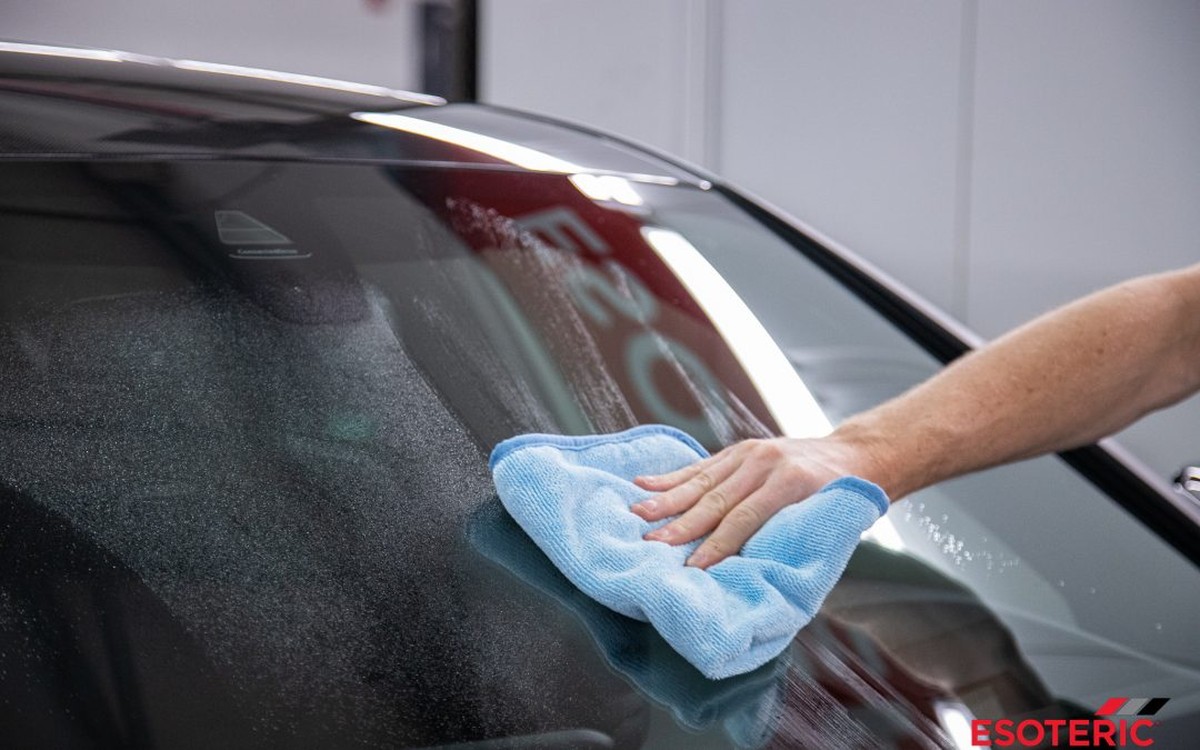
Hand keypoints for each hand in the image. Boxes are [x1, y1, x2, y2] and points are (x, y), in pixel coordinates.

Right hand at [630, 436, 876, 569]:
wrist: (851, 456)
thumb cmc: (841, 501)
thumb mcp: (829, 522)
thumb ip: (792, 541)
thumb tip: (757, 578)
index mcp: (792, 482)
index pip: (745, 518)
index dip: (717, 545)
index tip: (692, 567)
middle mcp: (766, 462)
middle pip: (716, 499)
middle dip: (682, 525)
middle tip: (653, 545)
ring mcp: (749, 452)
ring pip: (701, 480)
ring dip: (667, 500)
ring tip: (639, 516)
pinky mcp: (737, 450)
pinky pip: (700, 466)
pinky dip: (670, 477)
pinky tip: (642, 484)